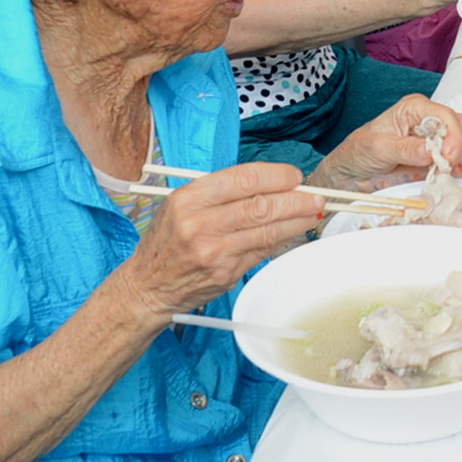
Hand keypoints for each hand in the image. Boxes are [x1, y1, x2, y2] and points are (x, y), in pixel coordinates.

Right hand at [118, 162, 323, 319]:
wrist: (147, 286)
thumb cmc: (167, 240)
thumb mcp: (180, 204)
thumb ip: (220, 192)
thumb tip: (270, 183)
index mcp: (188, 199)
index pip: (244, 179)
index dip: (276, 175)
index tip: (294, 175)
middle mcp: (200, 224)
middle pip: (261, 206)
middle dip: (295, 199)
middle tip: (315, 196)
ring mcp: (214, 252)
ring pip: (267, 230)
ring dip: (296, 221)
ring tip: (313, 213)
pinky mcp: (225, 274)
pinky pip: (261, 251)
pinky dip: (282, 240)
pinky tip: (293, 232)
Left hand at [321, 96, 461, 190]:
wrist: (353, 173)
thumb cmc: (360, 153)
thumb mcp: (377, 148)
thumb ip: (405, 149)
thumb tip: (431, 151)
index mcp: (416, 108)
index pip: (446, 115)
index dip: (453, 136)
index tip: (448, 159)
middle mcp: (432, 119)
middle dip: (461, 148)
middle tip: (446, 169)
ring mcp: (441, 137)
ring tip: (448, 172)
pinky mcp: (445, 154)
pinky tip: (452, 174)